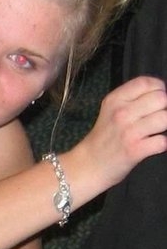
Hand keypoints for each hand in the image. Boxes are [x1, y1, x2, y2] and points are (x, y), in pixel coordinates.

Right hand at [77, 75, 166, 190]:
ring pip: (165, 118)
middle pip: (161, 98)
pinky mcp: (135, 150)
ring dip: (164, 126)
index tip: (156, 100)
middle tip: (156, 117)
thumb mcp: (109, 110)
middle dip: (164, 108)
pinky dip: (161, 143)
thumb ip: (131, 99)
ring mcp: (129, 132)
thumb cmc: (103, 137)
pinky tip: (153, 144)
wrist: (89, 165)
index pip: (146, 83)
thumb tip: (161, 94)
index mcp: (115, 100)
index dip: (159, 88)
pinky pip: (162, 141)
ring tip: (154, 131)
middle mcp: (121, 113)